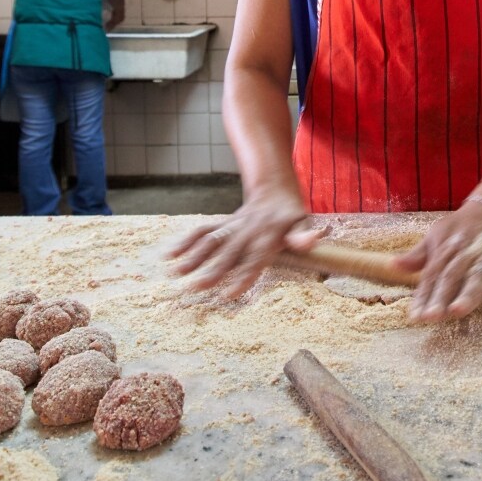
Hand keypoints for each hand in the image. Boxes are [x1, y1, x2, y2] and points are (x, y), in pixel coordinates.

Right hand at [169, 187, 321, 298]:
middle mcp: (247, 230)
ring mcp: (232, 226)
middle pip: (228, 252)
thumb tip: (312, 240)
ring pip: (211, 240)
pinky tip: (169, 254)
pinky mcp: (222, 223)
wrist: (274, 187)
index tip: (230, 292)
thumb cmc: (291, 213)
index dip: (244, 274)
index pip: (256, 257)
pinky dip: (185, 241)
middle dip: (213, 269)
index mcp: (268, 234)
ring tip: (176, 272)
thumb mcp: (304, 221)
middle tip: (197, 287)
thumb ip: (304, 235)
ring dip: (193, 255)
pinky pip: (203, 230)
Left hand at [393, 200, 481, 322]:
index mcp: (446, 249)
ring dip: (469, 293)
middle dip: (441, 297)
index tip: (415, 317)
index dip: (423, 296)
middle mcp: (465, 252)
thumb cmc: (461, 229)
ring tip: (459, 310)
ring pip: (478, 274)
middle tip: (431, 317)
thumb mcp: (437, 237)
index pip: (432, 275)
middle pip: (452, 276)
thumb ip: (418, 256)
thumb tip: (393, 266)